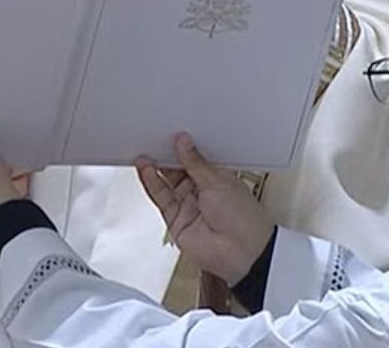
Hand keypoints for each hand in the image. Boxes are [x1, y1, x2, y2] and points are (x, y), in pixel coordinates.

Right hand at [136, 133, 272, 284]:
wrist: (241, 253)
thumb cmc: (243, 219)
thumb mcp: (218, 181)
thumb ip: (195, 162)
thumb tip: (184, 142)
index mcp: (218, 178)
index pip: (195, 159)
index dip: (183, 148)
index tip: (172, 135)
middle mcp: (203, 192)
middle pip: (179, 170)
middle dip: (167, 156)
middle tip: (155, 140)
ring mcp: (189, 207)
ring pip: (167, 184)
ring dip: (156, 169)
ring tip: (145, 154)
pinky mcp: (177, 221)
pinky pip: (162, 199)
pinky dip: (152, 184)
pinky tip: (146, 170)